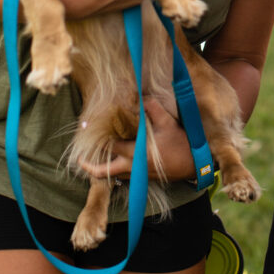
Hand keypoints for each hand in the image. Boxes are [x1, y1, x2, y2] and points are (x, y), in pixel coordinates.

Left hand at [78, 98, 194, 182]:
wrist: (194, 165)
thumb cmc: (180, 144)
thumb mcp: (168, 122)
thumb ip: (152, 108)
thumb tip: (140, 95)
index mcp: (136, 153)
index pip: (110, 146)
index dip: (99, 138)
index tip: (89, 130)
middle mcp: (133, 167)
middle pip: (103, 172)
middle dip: (89, 167)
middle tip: (79, 160)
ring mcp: (138, 175)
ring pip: (113, 176)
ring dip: (103, 169)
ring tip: (95, 159)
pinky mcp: (145, 179)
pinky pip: (124, 176)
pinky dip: (116, 170)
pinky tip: (116, 161)